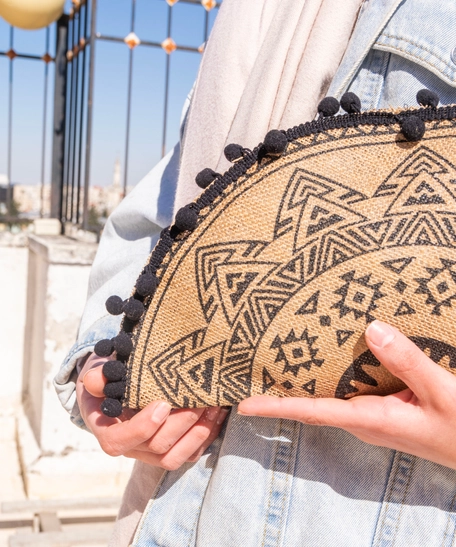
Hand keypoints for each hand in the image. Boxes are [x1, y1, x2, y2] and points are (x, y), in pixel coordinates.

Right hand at [77, 353, 228, 469]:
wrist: (123, 386)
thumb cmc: (112, 378)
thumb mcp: (102, 372)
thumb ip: (99, 376)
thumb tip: (94, 380)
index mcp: (107, 430)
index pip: (117, 441)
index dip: (141, 427)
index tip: (162, 404)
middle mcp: (129, 447)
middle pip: (155, 447)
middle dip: (180, 423)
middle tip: (198, 399)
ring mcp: (150, 452)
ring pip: (174, 457)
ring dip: (197, 433)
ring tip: (211, 407)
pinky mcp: (170, 451)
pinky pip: (189, 454)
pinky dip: (206, 436)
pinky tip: (217, 414)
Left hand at [238, 320, 455, 469]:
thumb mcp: (441, 392)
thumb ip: (407, 362)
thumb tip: (372, 329)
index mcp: (371, 420)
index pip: (313, 412)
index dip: (276, 408)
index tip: (244, 405)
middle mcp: (364, 421)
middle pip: (312, 406)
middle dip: (281, 395)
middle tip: (253, 376)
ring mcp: (374, 418)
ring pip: (329, 399)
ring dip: (303, 386)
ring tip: (278, 364)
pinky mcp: (385, 411)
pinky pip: (348, 393)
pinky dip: (330, 380)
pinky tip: (330, 362)